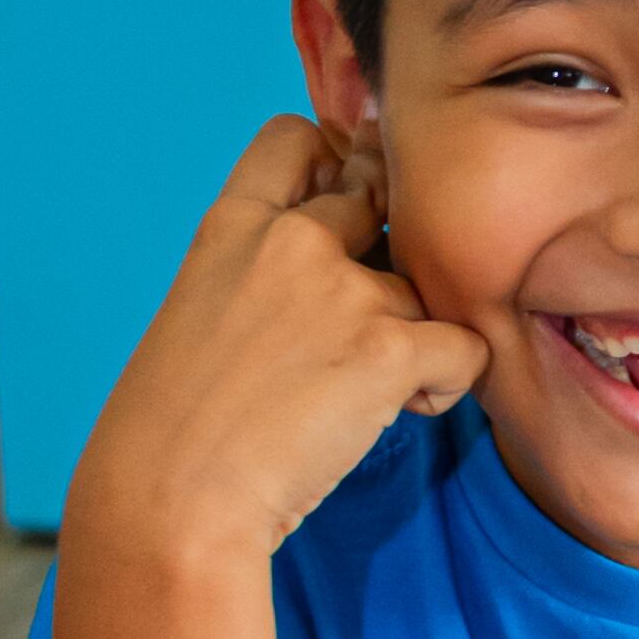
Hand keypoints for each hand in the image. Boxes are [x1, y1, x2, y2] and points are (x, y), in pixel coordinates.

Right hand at [68, 114, 486, 558]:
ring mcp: (343, 290)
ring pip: (427, 288)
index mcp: (230, 226)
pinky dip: (447, 385)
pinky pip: (467, 348)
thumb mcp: (203, 312)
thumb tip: (345, 257)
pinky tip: (402, 411)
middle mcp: (291, 240)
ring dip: (417, 336)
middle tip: (368, 321)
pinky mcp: (388, 348)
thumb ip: (265, 271)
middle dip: (392, 252)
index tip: (345, 215)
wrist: (172, 501)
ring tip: (368, 392)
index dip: (336, 163)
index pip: (296, 136)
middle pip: (382, 193)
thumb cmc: (181, 429)